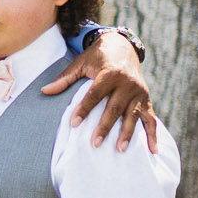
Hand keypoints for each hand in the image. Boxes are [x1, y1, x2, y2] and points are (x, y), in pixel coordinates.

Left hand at [42, 31, 155, 151]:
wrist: (122, 47)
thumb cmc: (97, 57)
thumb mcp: (80, 63)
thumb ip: (65, 78)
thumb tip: (45, 91)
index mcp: (110, 73)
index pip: (95, 95)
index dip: (84, 109)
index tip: (73, 123)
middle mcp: (127, 83)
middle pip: (114, 108)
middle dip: (105, 126)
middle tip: (95, 143)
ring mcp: (139, 92)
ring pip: (133, 115)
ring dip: (127, 133)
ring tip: (119, 150)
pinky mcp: (146, 98)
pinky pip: (151, 118)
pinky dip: (152, 134)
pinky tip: (152, 150)